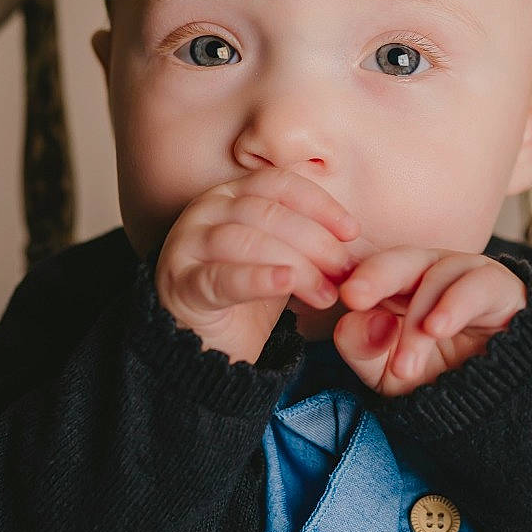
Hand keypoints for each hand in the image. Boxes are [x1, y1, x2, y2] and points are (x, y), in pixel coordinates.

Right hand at [155, 169, 363, 365]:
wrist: (203, 347)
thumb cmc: (247, 296)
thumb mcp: (282, 259)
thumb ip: (309, 242)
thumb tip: (353, 241)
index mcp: (232, 194)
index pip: (279, 184)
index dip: (319, 204)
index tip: (352, 232)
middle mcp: (205, 210)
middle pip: (266, 213)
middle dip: (314, 241)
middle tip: (344, 271)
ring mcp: (186, 245)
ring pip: (247, 241)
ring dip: (296, 266)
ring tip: (325, 294)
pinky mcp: (179, 285)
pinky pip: (220, 277)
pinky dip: (256, 278)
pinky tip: (285, 283)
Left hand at [331, 248, 527, 396]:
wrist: (498, 402)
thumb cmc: (439, 378)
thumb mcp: (387, 374)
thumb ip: (361, 348)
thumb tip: (357, 316)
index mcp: (398, 286)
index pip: (371, 269)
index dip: (355, 276)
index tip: (342, 297)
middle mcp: (431, 272)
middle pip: (401, 258)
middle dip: (376, 275)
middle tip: (355, 297)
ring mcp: (466, 274)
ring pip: (437, 276)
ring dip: (418, 320)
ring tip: (405, 365)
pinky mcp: (501, 286)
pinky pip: (479, 284)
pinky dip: (455, 305)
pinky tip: (437, 328)